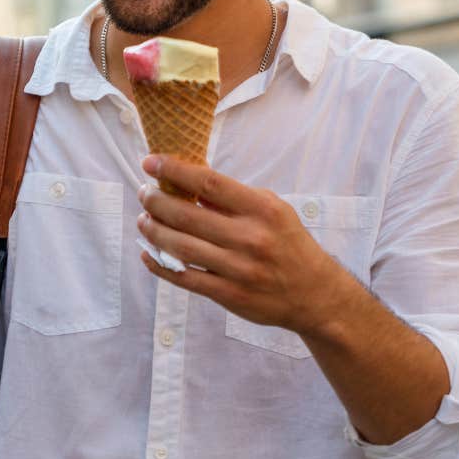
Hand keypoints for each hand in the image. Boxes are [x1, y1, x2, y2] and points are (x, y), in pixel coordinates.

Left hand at [134, 155, 356, 335]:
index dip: (175, 171)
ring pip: (181, 247)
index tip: (150, 163)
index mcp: (262, 210)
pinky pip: (186, 279)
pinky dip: (161, 265)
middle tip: (144, 194)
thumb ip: (235, 198)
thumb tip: (189, 181)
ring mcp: (238, 269)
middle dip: (156, 202)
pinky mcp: (230, 295)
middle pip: (188, 215)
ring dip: (154, 231)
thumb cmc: (289, 244)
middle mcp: (250, 238)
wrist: (315, 294)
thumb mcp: (273, 210)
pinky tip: (148, 254)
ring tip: (143, 220)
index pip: (210, 183)